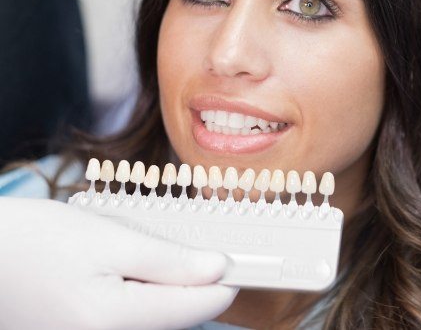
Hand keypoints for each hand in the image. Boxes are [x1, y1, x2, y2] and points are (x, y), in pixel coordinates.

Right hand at [0, 198, 237, 329]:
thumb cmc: (37, 241)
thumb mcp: (110, 240)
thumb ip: (169, 261)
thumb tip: (218, 270)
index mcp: (113, 321)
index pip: (194, 309)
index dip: (224, 282)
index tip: (242, 261)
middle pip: (176, 317)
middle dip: (191, 283)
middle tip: (198, 247)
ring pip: (154, 319)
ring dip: (166, 289)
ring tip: (151, 253)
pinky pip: (130, 320)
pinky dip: (141, 295)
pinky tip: (130, 270)